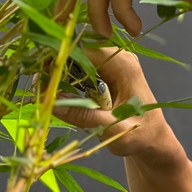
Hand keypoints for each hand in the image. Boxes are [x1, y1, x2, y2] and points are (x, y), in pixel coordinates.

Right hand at [50, 46, 173, 158]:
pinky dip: (68, 80)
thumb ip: (85, 115)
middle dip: (56, 67)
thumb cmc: (141, 136)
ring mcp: (113, 64)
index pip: (85, 51)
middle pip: (78, 52)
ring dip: (60, 74)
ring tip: (43, 92)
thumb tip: (51, 103)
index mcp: (124, 66)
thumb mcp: (113, 129)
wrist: (154, 141)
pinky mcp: (107, 73)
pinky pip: (81, 70)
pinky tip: (58, 95)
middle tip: (38, 88)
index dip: (60, 60)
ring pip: (77, 60)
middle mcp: (119, 58)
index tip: (40, 78)